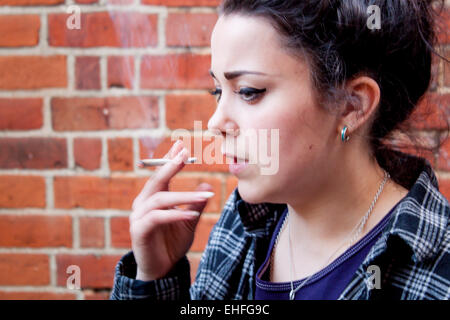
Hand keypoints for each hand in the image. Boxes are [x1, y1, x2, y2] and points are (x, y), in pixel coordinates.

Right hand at [130, 140, 213, 280]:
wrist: (160, 270)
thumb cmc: (172, 243)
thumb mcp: (188, 222)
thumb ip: (195, 205)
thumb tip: (208, 186)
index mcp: (153, 198)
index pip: (161, 174)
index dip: (169, 160)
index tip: (181, 145)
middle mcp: (143, 204)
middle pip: (156, 181)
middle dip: (170, 166)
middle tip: (185, 154)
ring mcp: (138, 217)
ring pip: (161, 199)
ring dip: (184, 196)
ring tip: (205, 197)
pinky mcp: (139, 231)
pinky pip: (157, 218)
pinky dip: (175, 214)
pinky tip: (190, 214)